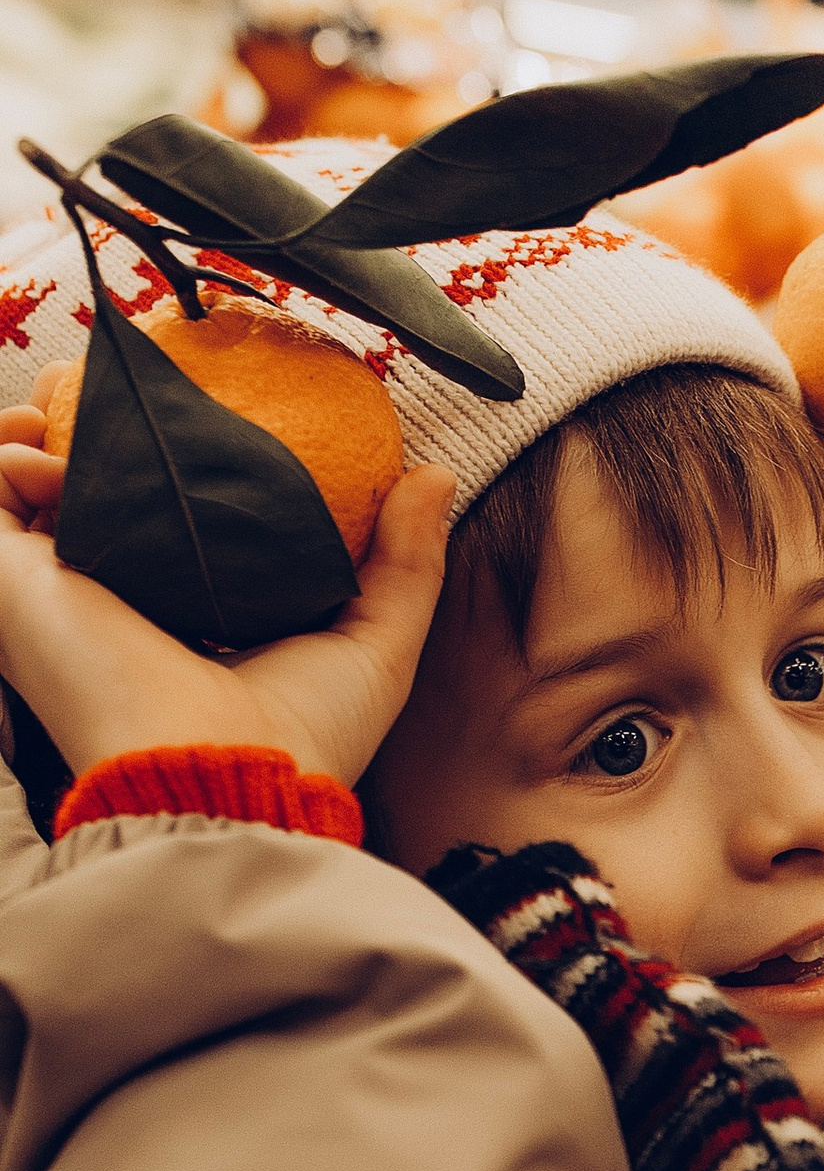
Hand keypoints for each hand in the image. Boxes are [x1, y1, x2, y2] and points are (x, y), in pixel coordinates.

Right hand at [0, 410, 455, 790]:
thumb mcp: (372, 645)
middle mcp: (113, 608)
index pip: (160, 534)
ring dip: (40, 432)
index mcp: (181, 623)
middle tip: (124, 394)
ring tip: (69, 403)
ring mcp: (58, 595)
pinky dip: (6, 452)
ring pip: (24, 491)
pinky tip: (42, 434)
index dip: (163, 476)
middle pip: (87, 502)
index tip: (190, 422)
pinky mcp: (14, 584)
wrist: (228, 776)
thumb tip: (434, 477)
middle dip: (88, 440)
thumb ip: (404, 564)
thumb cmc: (301, 738)